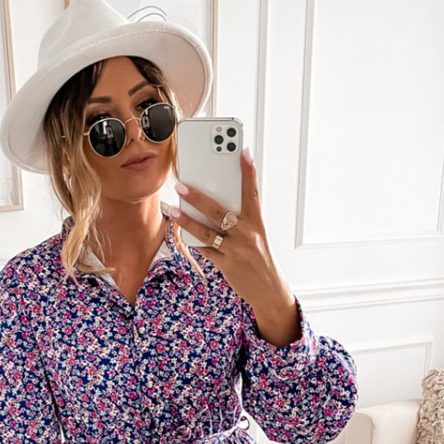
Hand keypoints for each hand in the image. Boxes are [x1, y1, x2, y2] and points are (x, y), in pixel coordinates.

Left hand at [170, 150, 299, 343]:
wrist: (269, 290)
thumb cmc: (260, 258)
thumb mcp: (257, 235)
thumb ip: (241, 219)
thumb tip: (217, 204)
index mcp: (257, 223)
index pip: (252, 193)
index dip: (248, 172)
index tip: (243, 153)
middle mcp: (247, 234)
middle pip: (219, 211)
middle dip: (199, 197)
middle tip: (182, 185)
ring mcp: (236, 250)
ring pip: (207, 232)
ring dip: (188, 221)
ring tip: (174, 210)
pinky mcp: (226, 265)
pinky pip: (206, 250)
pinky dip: (194, 241)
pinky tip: (182, 233)